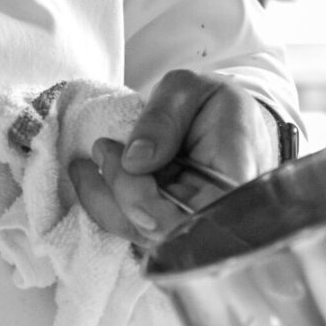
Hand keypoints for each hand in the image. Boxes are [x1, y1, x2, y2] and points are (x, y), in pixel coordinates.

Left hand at [65, 70, 281, 245]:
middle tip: (102, 148)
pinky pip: (133, 230)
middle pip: (162, 231)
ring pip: (141, 236)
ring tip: (88, 160)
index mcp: (237, 175)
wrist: (221, 120)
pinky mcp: (171, 228)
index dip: (146, 200)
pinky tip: (90, 174)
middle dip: (120, 192)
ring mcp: (196, 225)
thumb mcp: (188, 89)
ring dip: (104, 200)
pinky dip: (104, 205)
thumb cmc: (210, 102)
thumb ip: (162, 118)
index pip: (192, 212)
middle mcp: (220, 212)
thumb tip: (134, 160)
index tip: (123, 156)